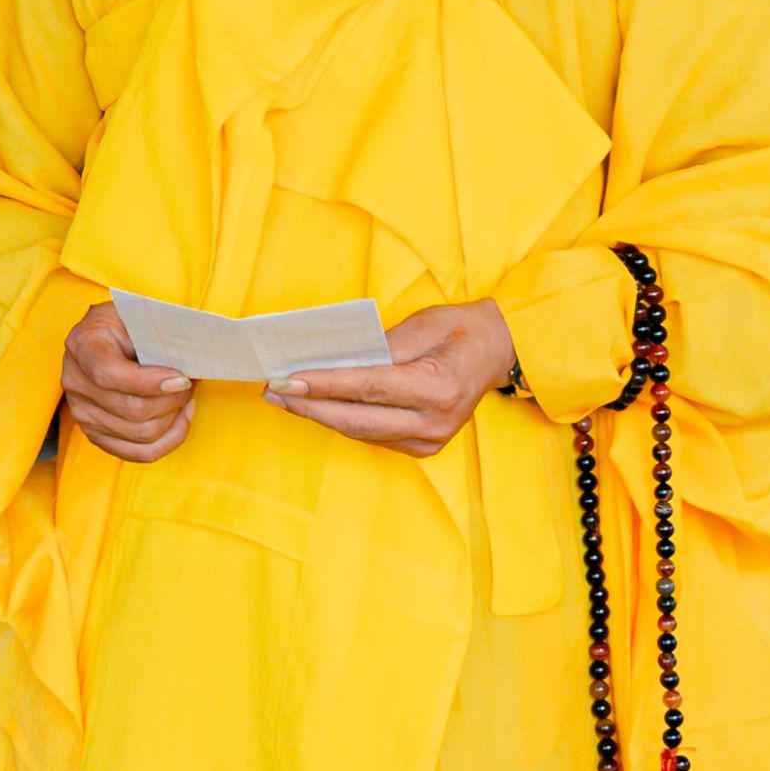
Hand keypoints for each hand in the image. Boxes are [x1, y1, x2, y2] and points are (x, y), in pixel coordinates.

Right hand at [57, 300, 193, 462]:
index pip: (108, 374)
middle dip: (171, 400)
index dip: (148, 382)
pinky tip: (180, 418)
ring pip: (140, 435)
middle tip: (189, 382)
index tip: (181, 378)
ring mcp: (82, 412)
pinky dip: (169, 439)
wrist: (109, 335)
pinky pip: (139, 453)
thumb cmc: (129, 323)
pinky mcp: (96, 434)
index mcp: (82, 344)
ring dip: (173, 417)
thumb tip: (192, 361)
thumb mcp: (141, 315)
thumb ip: (161, 334)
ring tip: (184, 396)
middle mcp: (75, 381)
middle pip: (130, 410)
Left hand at [268, 298, 517, 455]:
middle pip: (358, 419)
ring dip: (321, 415)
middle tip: (273, 390)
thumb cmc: (460, 330)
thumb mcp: (423, 324)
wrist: (496, 352)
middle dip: (310, 406)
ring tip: (285, 397)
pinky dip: (344, 420)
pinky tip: (318, 407)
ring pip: (362, 432)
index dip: (324, 385)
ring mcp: (430, 440)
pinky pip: (373, 435)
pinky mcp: (423, 446)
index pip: (369, 388)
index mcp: (439, 388)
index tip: (287, 379)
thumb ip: (381, 346)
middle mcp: (435, 422)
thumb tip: (333, 361)